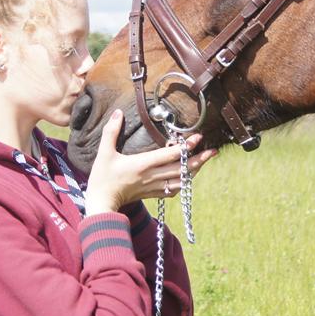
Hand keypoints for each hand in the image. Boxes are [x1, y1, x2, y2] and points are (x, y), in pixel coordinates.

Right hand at [83, 109, 216, 215]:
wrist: (101, 203)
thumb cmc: (102, 178)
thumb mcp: (104, 153)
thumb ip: (111, 132)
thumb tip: (118, 113)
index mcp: (142, 164)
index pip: (170, 155)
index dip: (185, 146)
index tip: (198, 138)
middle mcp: (152, 176)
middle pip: (181, 169)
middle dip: (199, 159)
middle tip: (213, 151)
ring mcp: (153, 186)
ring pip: (180, 180)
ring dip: (194, 171)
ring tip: (204, 161)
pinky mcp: (152, 194)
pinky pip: (173, 190)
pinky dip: (183, 183)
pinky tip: (188, 177)